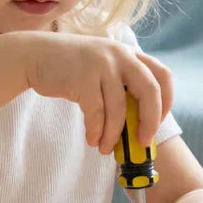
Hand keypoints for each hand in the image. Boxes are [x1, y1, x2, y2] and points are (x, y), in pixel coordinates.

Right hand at [22, 32, 172, 153]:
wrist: (35, 55)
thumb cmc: (70, 67)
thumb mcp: (102, 65)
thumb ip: (121, 83)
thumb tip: (138, 124)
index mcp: (129, 53)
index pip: (162, 75)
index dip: (167, 101)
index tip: (158, 121)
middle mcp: (119, 55)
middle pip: (150, 91)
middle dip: (149, 121)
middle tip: (142, 141)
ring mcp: (101, 65)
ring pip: (119, 109)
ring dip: (114, 135)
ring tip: (106, 148)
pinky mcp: (82, 78)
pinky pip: (96, 113)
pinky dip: (96, 131)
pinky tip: (92, 140)